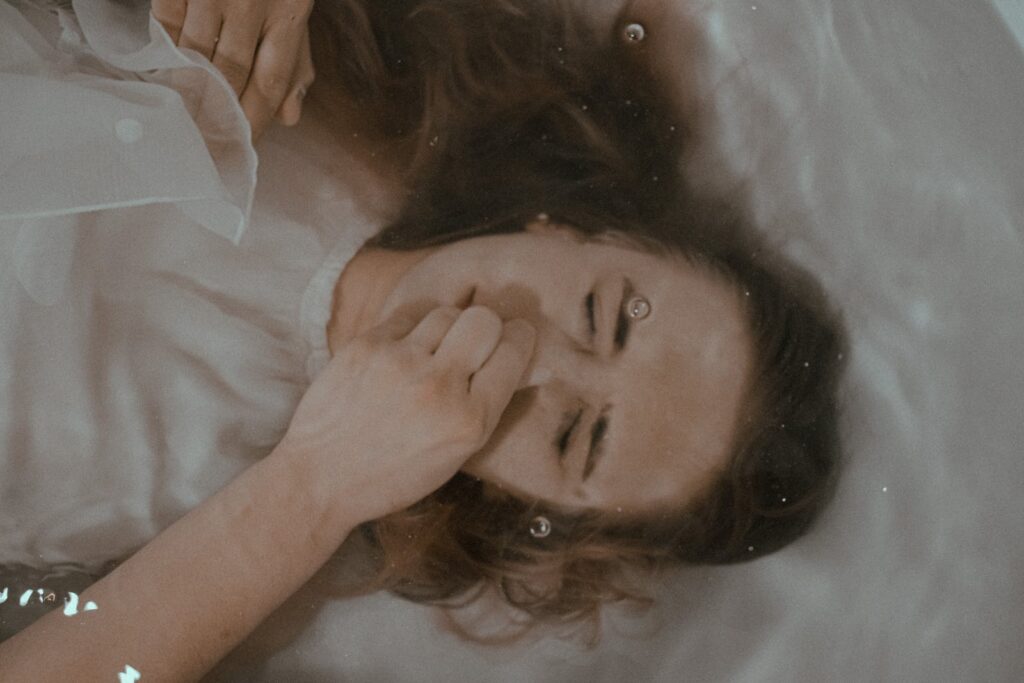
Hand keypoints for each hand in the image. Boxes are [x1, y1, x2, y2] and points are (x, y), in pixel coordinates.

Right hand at [152, 0, 315, 138]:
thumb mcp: (294, 10)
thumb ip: (295, 62)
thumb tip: (289, 116)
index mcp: (290, 13)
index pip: (272, 80)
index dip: (256, 119)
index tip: (243, 147)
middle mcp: (253, 2)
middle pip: (232, 72)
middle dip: (217, 113)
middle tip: (203, 144)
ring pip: (196, 52)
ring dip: (187, 90)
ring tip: (180, 120)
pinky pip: (166, 23)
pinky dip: (164, 50)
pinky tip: (161, 74)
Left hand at [280, 306, 535, 525]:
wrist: (322, 477)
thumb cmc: (393, 474)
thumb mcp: (456, 454)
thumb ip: (486, 406)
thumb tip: (520, 362)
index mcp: (470, 421)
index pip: (514, 352)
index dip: (519, 338)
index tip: (514, 335)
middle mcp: (439, 387)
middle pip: (484, 320)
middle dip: (486, 325)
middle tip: (473, 339)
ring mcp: (401, 363)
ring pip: (446, 312)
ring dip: (447, 326)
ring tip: (434, 348)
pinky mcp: (367, 346)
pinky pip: (408, 315)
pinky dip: (412, 328)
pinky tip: (404, 349)